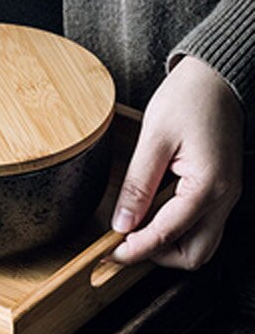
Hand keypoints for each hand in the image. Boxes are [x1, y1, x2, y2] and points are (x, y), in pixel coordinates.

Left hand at [110, 55, 243, 269]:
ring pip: (200, 246)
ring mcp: (226, 197)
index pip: (167, 234)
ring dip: (167, 246)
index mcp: (208, 186)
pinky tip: (150, 216)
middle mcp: (224, 198)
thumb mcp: (154, 139)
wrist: (217, 78)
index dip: (134, 250)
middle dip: (156, 256)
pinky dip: (176, 232)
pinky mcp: (220, 192)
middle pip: (193, 256)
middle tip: (122, 243)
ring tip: (135, 229)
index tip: (107, 254)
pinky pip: (201, 227)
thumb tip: (121, 223)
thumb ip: (137, 185)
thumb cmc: (189, 99)